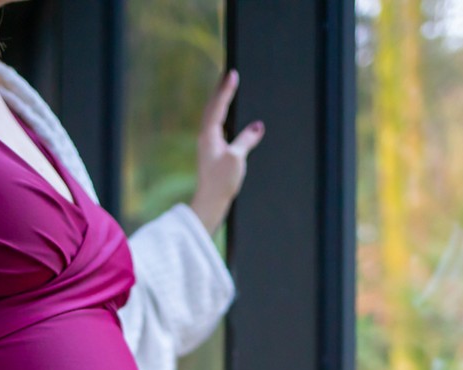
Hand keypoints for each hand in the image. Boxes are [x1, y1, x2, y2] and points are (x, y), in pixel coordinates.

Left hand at [189, 68, 264, 235]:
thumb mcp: (237, 159)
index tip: (232, 73)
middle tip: (227, 75)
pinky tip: (229, 118)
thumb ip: (246, 140)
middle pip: (213, 108)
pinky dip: (223, 117)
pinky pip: (218, 128)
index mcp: (209, 135)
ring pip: (214, 117)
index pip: (218, 106)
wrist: (209, 202)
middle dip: (221, 91)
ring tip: (227, 89)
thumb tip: (257, 126)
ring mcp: (208, 145)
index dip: (226, 89)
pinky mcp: (212, 153)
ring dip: (221, 102)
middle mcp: (206, 137)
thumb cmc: (220, 182)